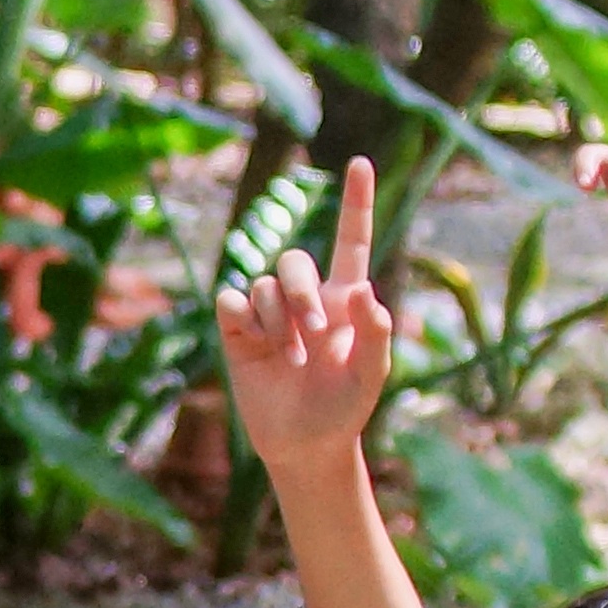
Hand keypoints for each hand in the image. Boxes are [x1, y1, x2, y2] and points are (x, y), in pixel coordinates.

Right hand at [213, 160, 395, 477]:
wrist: (305, 444)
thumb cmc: (345, 409)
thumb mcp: (372, 375)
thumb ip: (376, 333)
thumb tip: (365, 292)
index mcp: (344, 299)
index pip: (352, 240)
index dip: (356, 202)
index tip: (360, 163)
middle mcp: (305, 298)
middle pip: (294, 261)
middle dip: (301, 291)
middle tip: (312, 331)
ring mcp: (269, 314)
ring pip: (263, 285)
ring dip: (278, 319)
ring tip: (289, 358)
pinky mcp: (238, 331)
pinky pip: (232, 300)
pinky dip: (245, 317)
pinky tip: (257, 343)